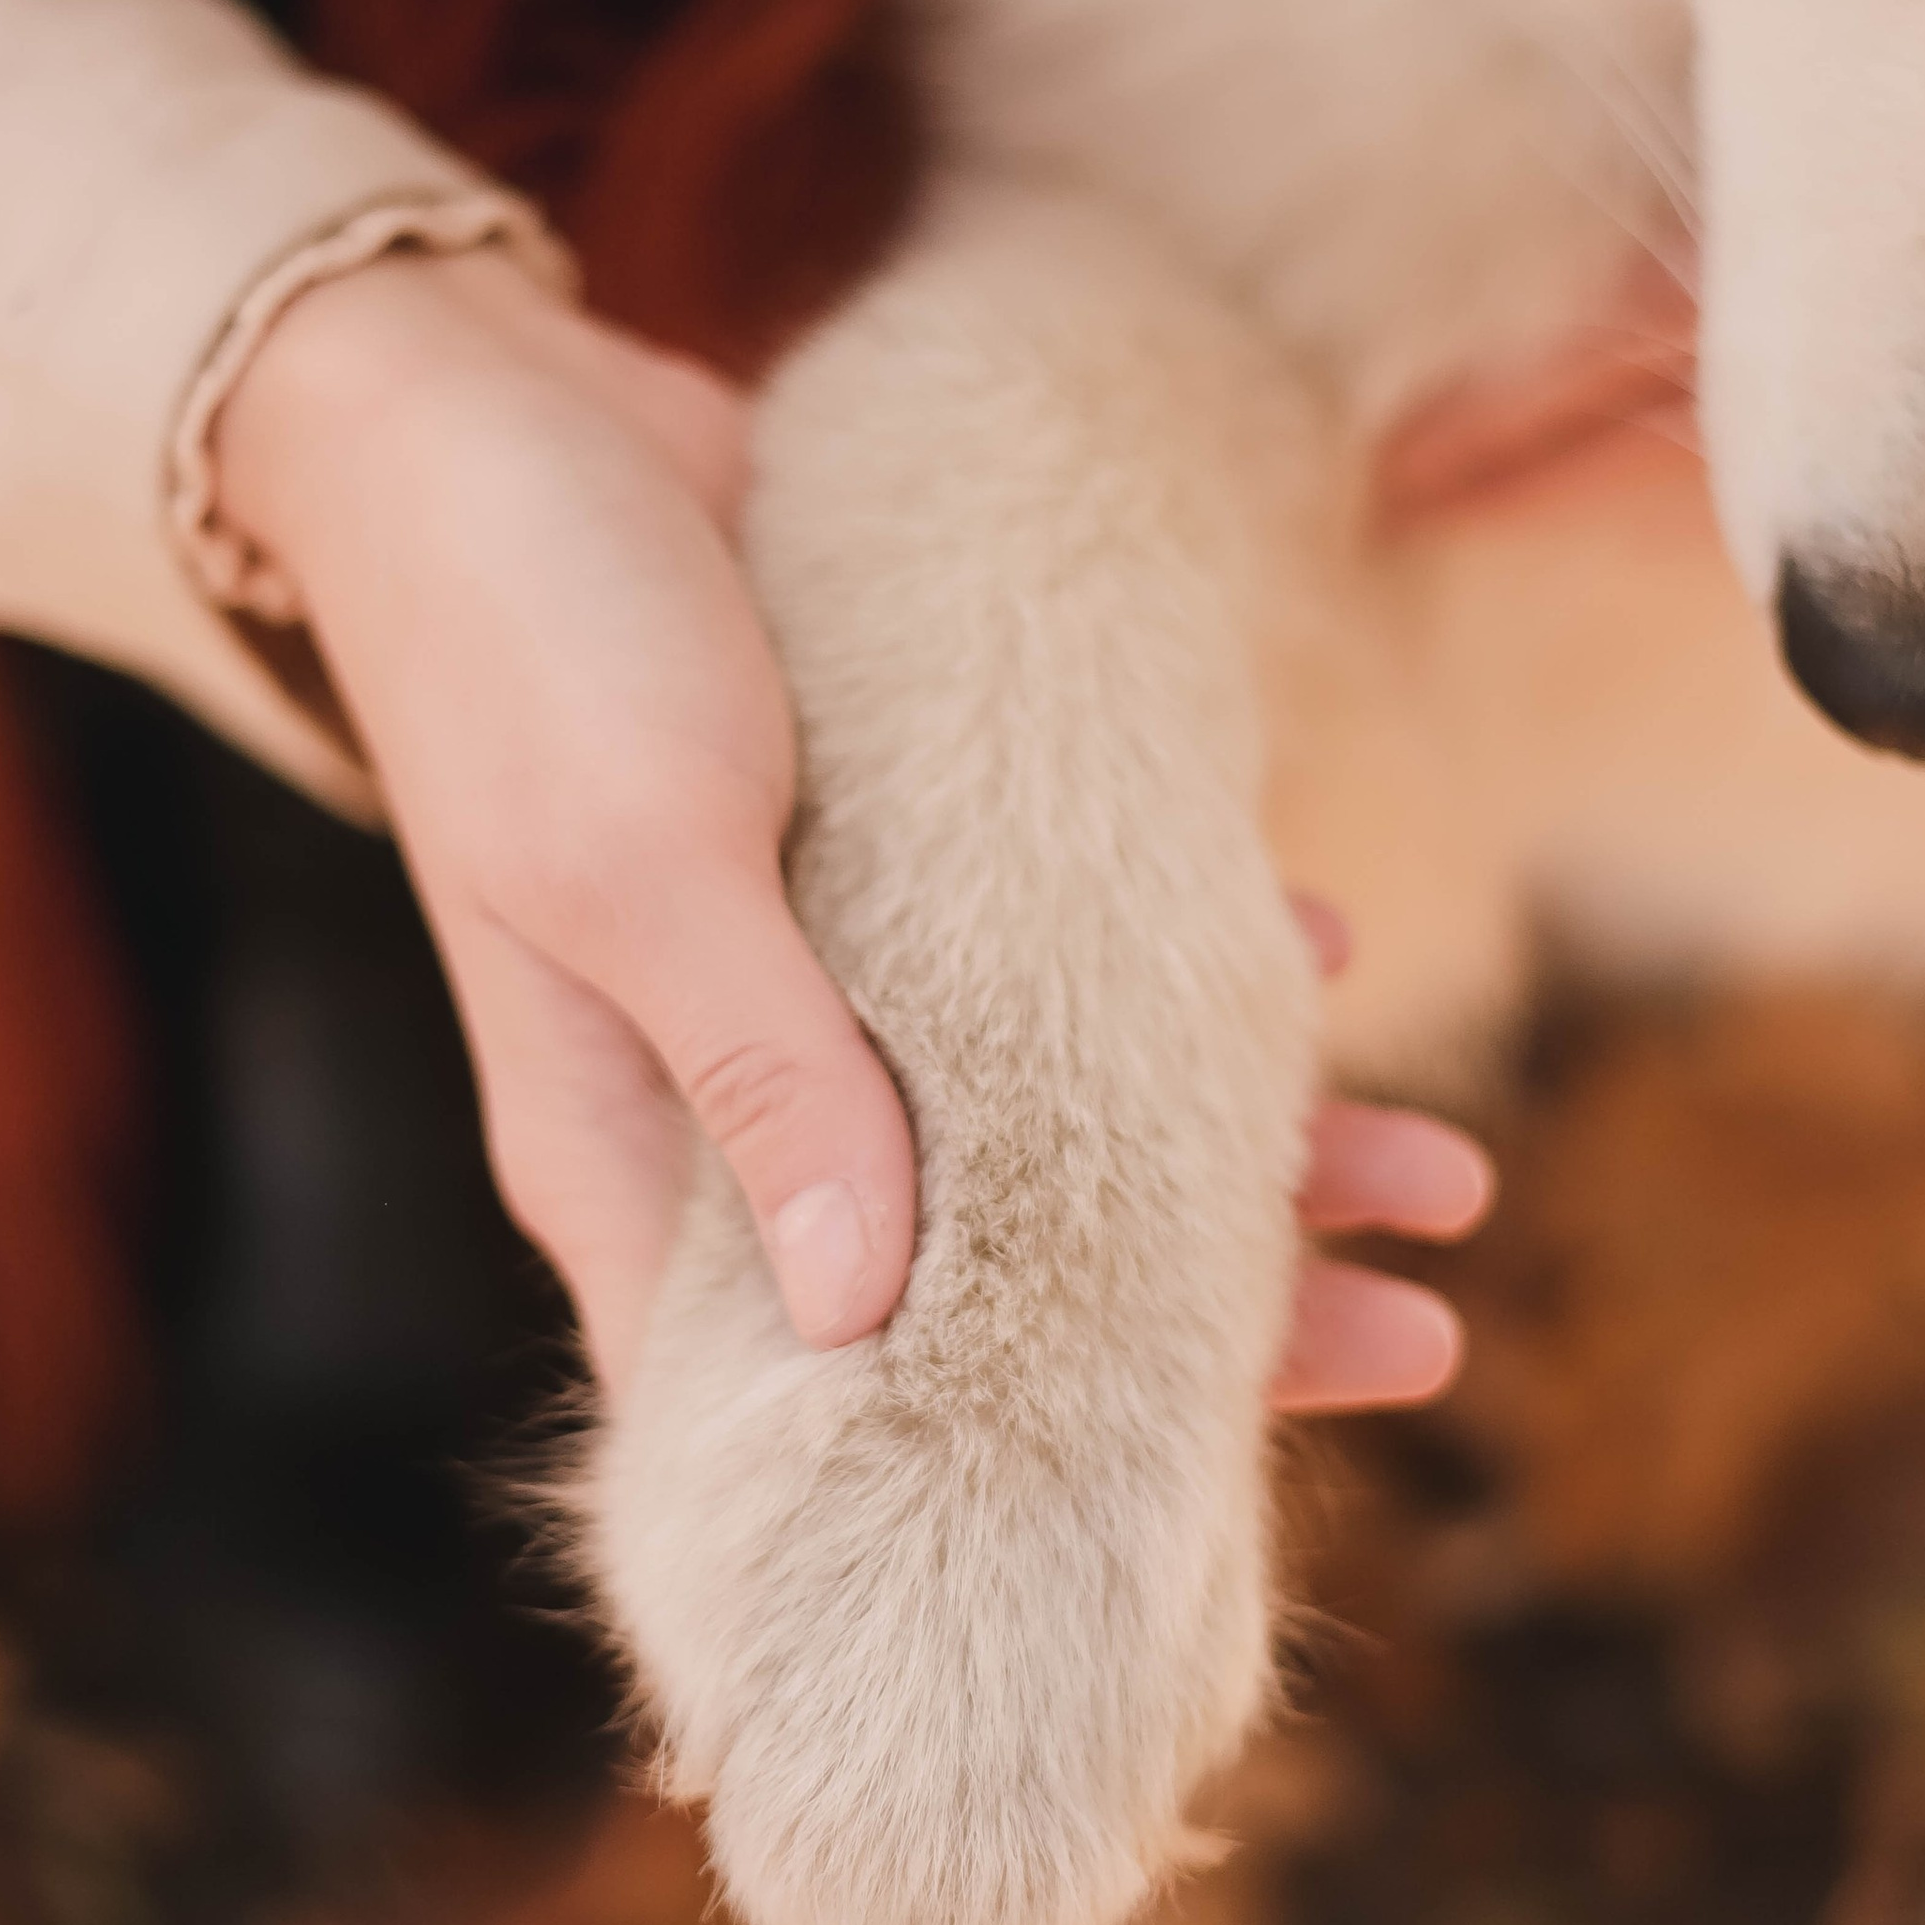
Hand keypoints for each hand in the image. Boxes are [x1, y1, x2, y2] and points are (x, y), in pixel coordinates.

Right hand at [215, 247, 1490, 1414]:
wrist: (478, 403)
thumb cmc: (520, 632)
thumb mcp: (641, 857)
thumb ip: (763, 1071)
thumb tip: (873, 1301)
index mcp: (631, 1159)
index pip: (816, 1402)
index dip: (998, 1473)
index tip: (1186, 1521)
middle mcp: (727, 1103)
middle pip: (986, 1284)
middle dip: (1206, 1318)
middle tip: (1422, 1337)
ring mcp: (807, 981)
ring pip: (1052, 1126)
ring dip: (1243, 1147)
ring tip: (1446, 1176)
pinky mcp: (874, 854)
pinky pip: (1055, 956)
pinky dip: (1183, 969)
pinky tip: (1321, 949)